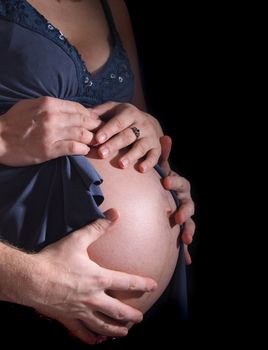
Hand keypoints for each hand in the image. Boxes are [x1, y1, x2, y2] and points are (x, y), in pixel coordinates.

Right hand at [0, 96, 100, 165]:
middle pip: (84, 120)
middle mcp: (53, 116)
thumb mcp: (31, 105)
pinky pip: (74, 148)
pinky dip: (83, 149)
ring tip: (96, 143)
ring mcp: (51, 133)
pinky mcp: (49, 149)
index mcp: (49, 103)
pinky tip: (85, 150)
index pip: (78, 107)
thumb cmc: (14, 121)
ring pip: (82, 134)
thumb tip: (69, 109)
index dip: (91, 114)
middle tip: (102, 132)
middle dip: (96, 126)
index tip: (96, 120)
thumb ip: (51, 106)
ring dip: (92, 139)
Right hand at [34, 209, 156, 343]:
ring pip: (102, 324)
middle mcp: (93, 298)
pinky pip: (80, 331)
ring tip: (125, 333)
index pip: (127, 282)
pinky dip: (89, 337)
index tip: (153, 286)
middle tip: (140, 318)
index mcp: (99, 279)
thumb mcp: (78, 239)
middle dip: (131, 316)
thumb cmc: (55, 259)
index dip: (142, 284)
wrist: (31, 279)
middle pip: (118, 311)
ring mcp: (80, 310)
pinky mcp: (66, 318)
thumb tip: (115, 214)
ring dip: (115, 329)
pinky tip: (95, 341)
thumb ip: (98, 227)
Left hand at [93, 102, 162, 171]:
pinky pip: (154, 156)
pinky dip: (149, 163)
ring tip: (121, 165)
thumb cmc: (123, 118)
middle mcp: (142, 124)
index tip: (97, 139)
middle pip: (127, 135)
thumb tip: (83, 115)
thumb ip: (99, 112)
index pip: (117, 122)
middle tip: (102, 154)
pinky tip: (141, 170)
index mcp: (129, 113)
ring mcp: (150, 137)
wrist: (148, 123)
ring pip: (140, 146)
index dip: (107, 130)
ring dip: (131, 156)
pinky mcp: (156, 148)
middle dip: (115, 145)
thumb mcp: (113, 110)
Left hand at [160, 136, 195, 263]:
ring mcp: (183, 214)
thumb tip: (165, 136)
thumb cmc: (160, 181)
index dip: (176, 182)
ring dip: (189, 230)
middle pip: (189, 204)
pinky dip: (186, 249)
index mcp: (178, 185)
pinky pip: (184, 237)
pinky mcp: (180, 228)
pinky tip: (187, 260)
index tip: (165, 181)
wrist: (161, 194)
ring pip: (190, 222)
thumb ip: (163, 155)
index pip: (181, 182)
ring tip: (185, 238)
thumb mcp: (160, 169)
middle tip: (178, 215)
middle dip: (185, 210)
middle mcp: (183, 199)